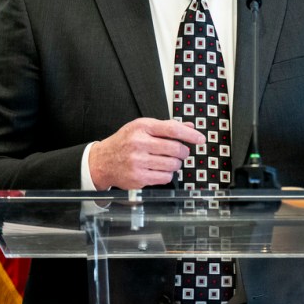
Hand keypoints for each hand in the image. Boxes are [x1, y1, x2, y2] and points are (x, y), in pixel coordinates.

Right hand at [89, 118, 203, 189]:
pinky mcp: (138, 178)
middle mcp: (139, 143)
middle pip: (176, 149)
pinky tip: (159, 170)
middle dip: (183, 152)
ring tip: (167, 161)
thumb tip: (190, 126)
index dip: (190, 134)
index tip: (201, 139)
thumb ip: (166, 127)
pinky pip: (165, 177)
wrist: (102, 161)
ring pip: (173, 165)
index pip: (172, 129)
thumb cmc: (124, 142)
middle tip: (181, 152)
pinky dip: (167, 174)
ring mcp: (138, 162)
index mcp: (141, 127)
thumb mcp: (141, 128)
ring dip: (176, 164)